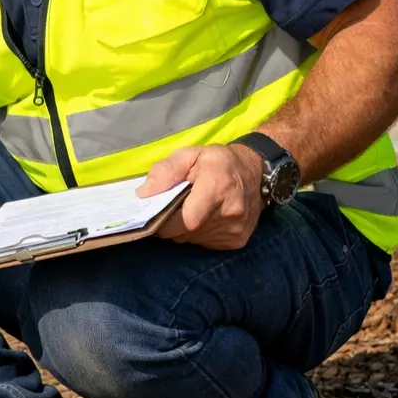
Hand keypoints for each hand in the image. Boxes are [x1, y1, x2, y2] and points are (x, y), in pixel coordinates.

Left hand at [136, 144, 265, 249]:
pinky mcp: (237, 241)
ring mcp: (235, 230)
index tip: (155, 211)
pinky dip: (196, 234)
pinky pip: (203, 244)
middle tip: (170, 207)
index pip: (186, 218)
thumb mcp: (189, 154)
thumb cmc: (217, 162)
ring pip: (191, 239)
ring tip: (188, 209)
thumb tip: (143, 194)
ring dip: (182, 229)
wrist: (255, 172)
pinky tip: (202, 218)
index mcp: (218, 186)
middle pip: (185, 232)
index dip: (165, 219)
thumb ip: (165, 171)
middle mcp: (230, 212)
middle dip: (170, 223)